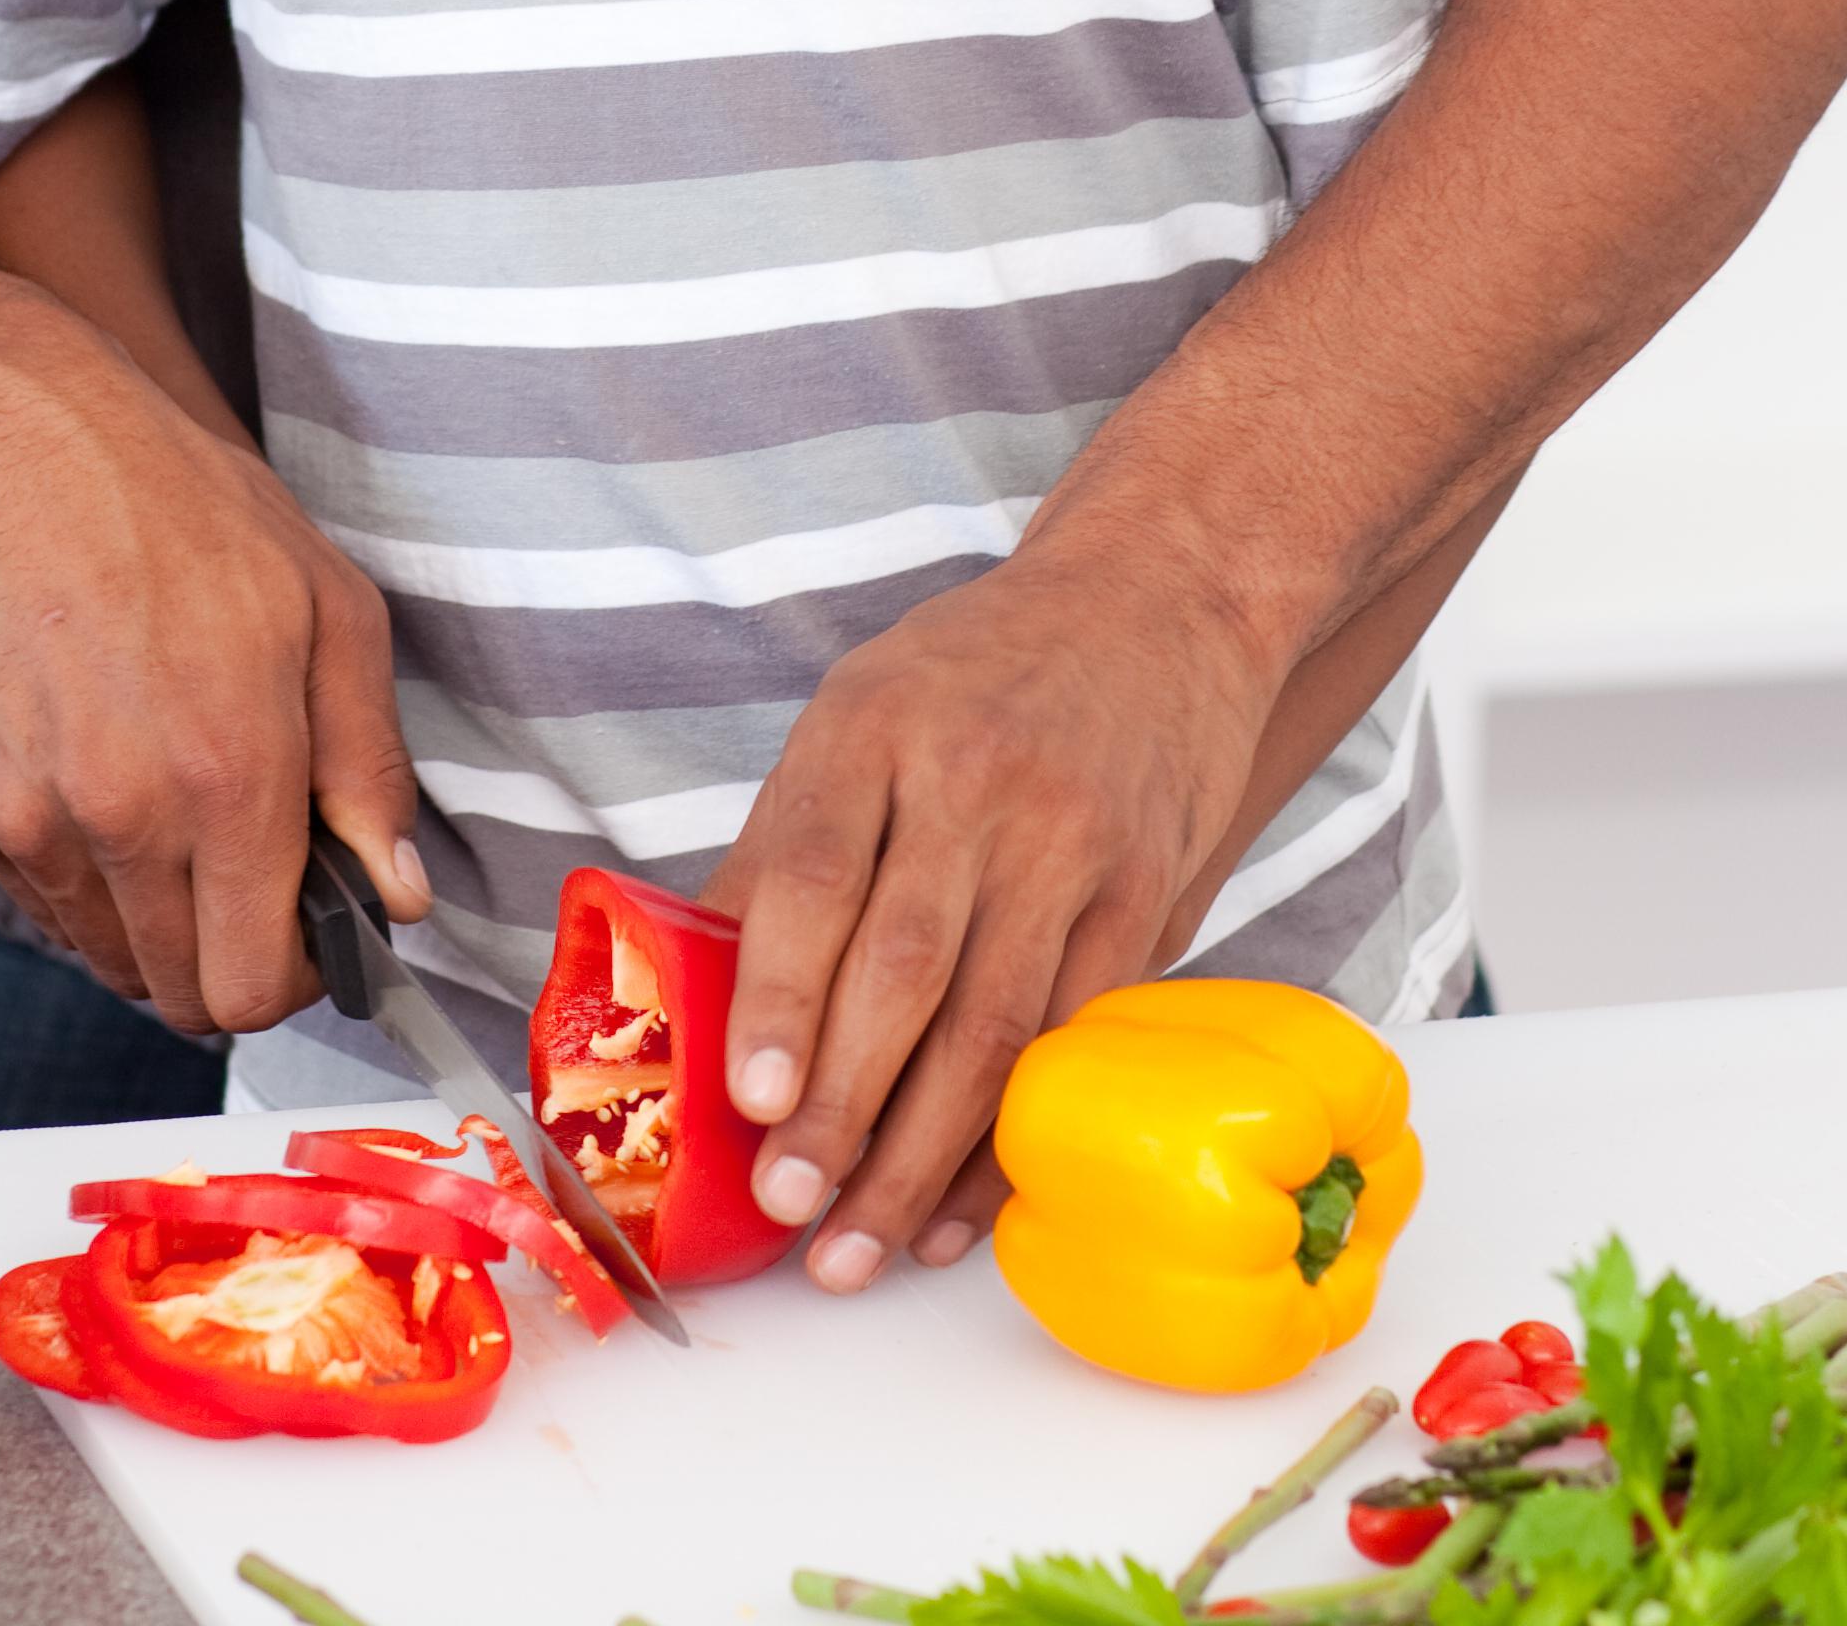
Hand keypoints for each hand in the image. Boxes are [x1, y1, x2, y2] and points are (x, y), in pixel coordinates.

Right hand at [0, 283, 425, 1034]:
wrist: (12, 451)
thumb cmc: (183, 513)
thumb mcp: (332, 611)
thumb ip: (370, 770)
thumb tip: (398, 892)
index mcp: (226, 778)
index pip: (256, 990)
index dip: (300, 972)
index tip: (313, 919)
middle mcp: (120, 820)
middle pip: (184, 999)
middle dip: (234, 957)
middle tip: (258, 871)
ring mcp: (31, 821)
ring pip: (113, 961)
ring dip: (161, 923)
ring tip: (183, 811)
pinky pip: (49, 905)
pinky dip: (92, 879)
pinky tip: (113, 781)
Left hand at [696, 537, 1274, 1287]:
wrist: (1160, 601)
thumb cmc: (980, 670)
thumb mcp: (859, 709)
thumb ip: (783, 843)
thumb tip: (686, 987)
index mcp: (875, 725)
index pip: (814, 870)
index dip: (776, 992)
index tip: (744, 1095)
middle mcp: (975, 783)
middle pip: (903, 967)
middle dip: (840, 1104)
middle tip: (786, 1202)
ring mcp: (1070, 844)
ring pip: (990, 1025)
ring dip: (918, 1156)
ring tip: (854, 1246)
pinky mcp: (1142, 899)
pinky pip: (1066, 1042)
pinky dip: (1006, 1142)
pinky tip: (953, 1212)